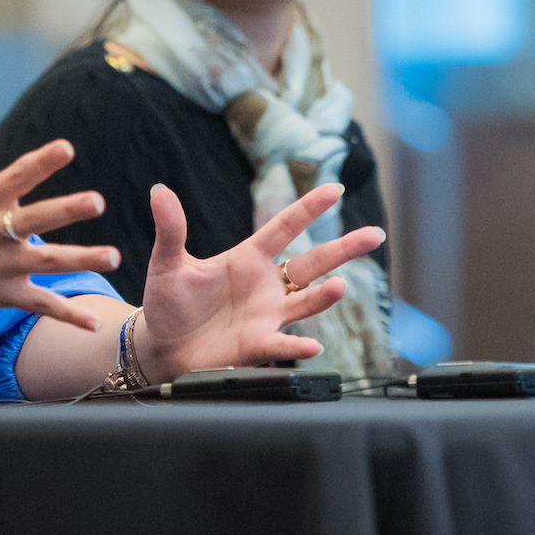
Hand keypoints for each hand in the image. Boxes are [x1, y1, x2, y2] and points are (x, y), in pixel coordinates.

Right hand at [0, 140, 117, 330]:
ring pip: (46, 262)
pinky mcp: (3, 295)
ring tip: (115, 257)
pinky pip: (39, 307)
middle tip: (98, 201)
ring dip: (81, 259)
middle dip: (65, 211)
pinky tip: (96, 324)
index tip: (66, 148)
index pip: (14, 178)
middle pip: (34, 221)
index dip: (40, 163)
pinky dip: (67, 316)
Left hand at [135, 183, 386, 382]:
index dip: (309, 208)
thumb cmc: (169, 302)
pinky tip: (312, 345)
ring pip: (306, 301)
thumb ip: (171, 229)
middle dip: (344, 248)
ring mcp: (267, 315)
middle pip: (313, 262)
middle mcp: (266, 285)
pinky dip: (298, 344)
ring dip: (324, 295)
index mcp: (248, 258)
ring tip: (340, 286)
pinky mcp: (258, 344)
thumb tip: (159, 191)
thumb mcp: (167, 263)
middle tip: (375, 234)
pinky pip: (283, 342)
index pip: (285, 227)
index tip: (335, 188)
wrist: (162, 346)